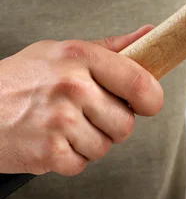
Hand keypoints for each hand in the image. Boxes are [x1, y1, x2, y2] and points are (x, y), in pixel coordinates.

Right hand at [0, 25, 163, 175]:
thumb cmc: (21, 79)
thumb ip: (110, 48)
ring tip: (63, 126)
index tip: (146, 104)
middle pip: (126, 124)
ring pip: (105, 146)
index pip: (140, 82)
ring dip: (89, 143)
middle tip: (86, 115)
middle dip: (111, 125)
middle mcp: (73, 86)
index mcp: (81, 57)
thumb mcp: (62, 52)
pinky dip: (68, 158)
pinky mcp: (48, 151)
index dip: (151, 99)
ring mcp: (60, 120)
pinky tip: (50, 140)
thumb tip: (149, 34)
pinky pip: (82, 164)